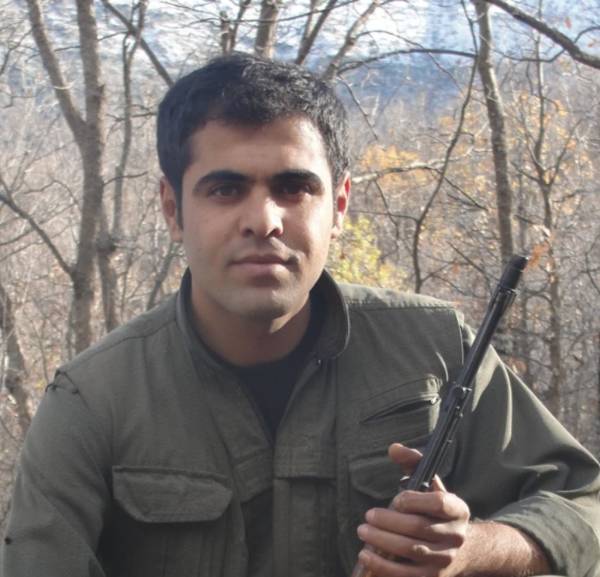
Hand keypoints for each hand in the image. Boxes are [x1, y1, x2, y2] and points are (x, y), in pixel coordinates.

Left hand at [356, 443, 469, 576]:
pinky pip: (406, 575)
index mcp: (457, 509)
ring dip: (382, 541)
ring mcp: (445, 559)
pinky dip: (383, 567)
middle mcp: (455, 535)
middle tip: (368, 516)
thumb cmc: (435, 511)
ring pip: (411, 551)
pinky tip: (366, 556)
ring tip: (364, 531)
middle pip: (419, 527)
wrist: (460, 550)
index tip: (396, 499)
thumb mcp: (430, 484)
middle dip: (388, 521)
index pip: (438, 503)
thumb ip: (413, 462)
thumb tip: (394, 448)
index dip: (414, 500)